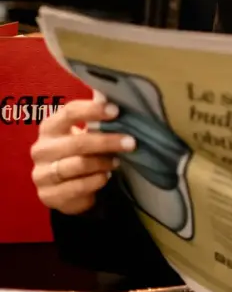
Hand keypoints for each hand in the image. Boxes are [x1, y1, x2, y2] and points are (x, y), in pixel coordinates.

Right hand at [31, 99, 135, 214]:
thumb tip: (109, 95)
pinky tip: (105, 177)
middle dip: (107, 142)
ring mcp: (43, 174)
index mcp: (49, 127)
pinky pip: (78, 187)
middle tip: (130, 143)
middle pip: (78, 143)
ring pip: (79, 165)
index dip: (93, 110)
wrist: (62, 185)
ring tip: (117, 162)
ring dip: (103, 163)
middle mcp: (41, 150)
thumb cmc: (77, 151)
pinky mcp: (49, 196)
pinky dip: (96, 181)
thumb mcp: (83, 132)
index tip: (116, 111)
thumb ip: (94, 115)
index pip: (69, 112)